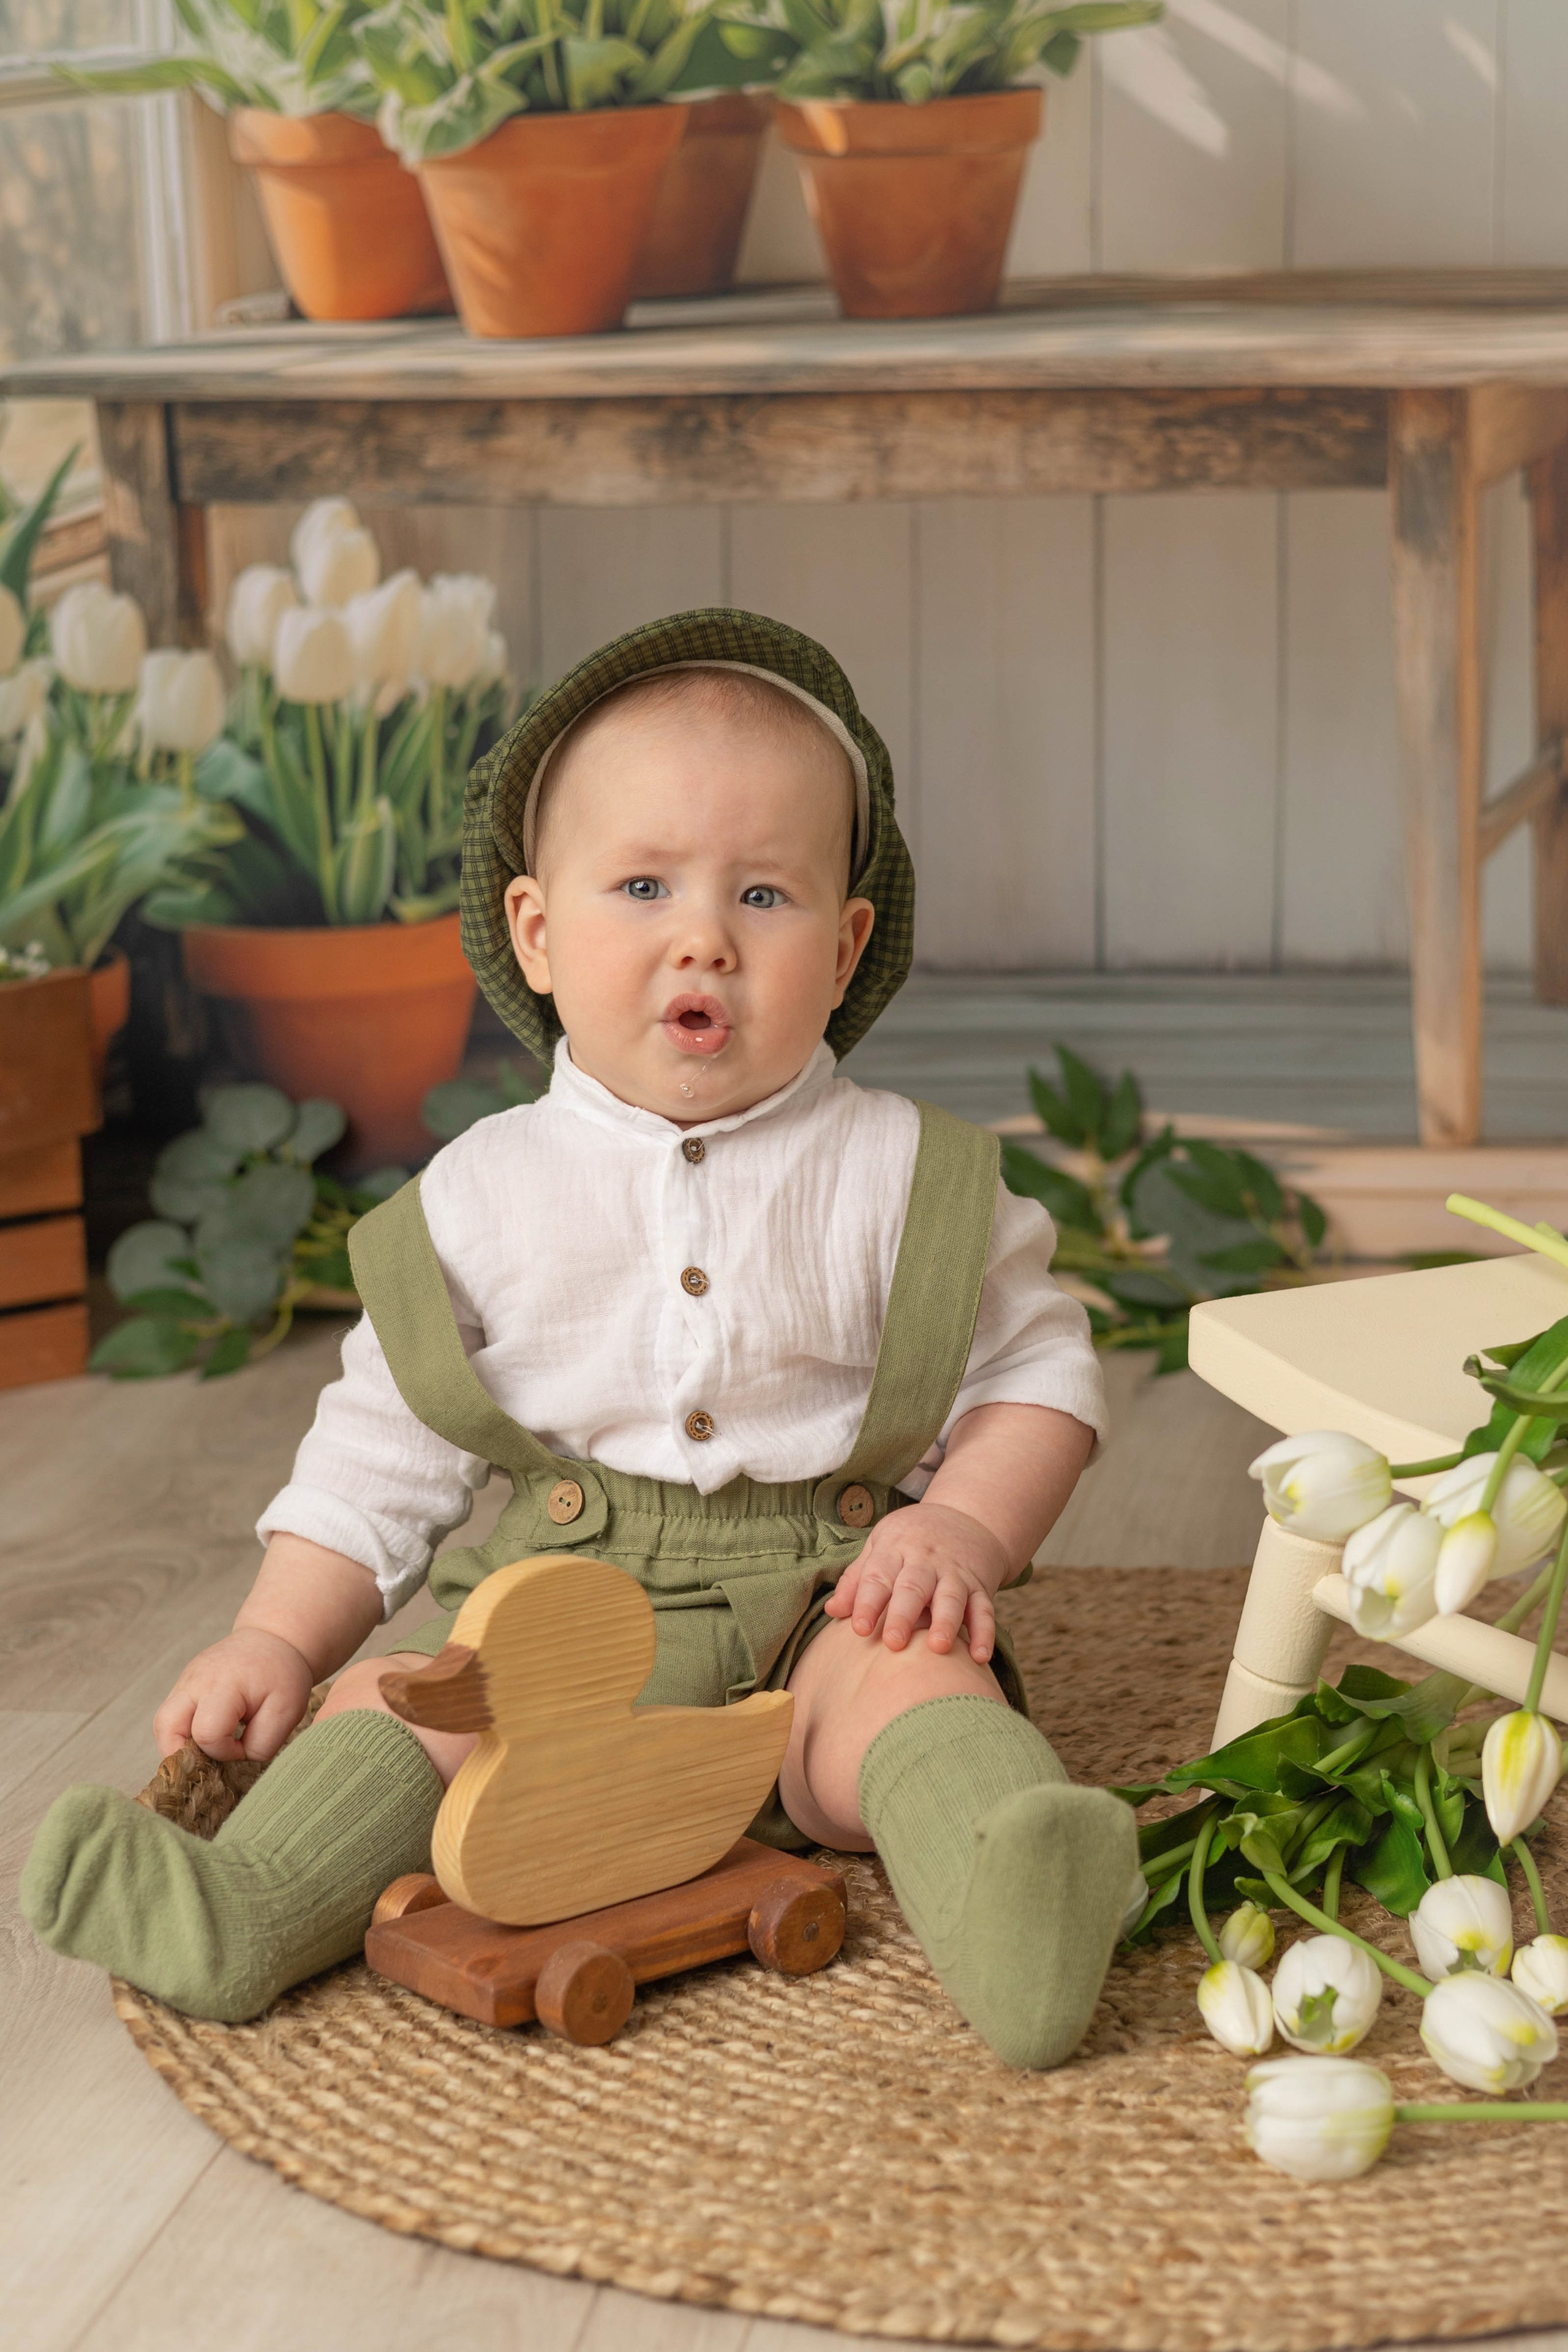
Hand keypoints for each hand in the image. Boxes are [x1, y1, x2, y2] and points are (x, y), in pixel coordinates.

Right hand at [153, 1628, 315, 1763]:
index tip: (243, 1747)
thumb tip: (235, 1760)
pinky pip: (170, 1716)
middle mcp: (195, 1681)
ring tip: (205, 1751)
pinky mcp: (183, 1684)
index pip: (207, 1733)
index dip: (224, 1752)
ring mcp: (184, 1681)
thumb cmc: (282, 1675)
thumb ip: (261, 1744)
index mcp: (223, 1685)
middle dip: (182, 1755)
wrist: (273, 1638)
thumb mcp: (286, 1712)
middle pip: (165, 1727)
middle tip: (208, 1761)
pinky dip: (182, 1733)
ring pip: (162, 1723)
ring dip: (178, 1745)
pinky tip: (205, 1735)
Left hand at [822, 1501, 1010, 1661]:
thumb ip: (857, 1579)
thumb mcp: (880, 1546)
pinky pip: (985, 1609)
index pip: (879, 1576)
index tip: (859, 1628)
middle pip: (914, 1587)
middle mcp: (926, 1561)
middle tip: (894, 1643)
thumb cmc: (911, 1538)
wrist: (965, 1516)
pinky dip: (984, 1632)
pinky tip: (980, 1656)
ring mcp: (956, 1573)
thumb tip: (832, 1611)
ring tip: (938, 1647)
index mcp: (895, 1549)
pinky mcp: (980, 1586)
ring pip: (952, 1597)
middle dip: (904, 1615)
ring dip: (946, 1622)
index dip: (868, 1602)